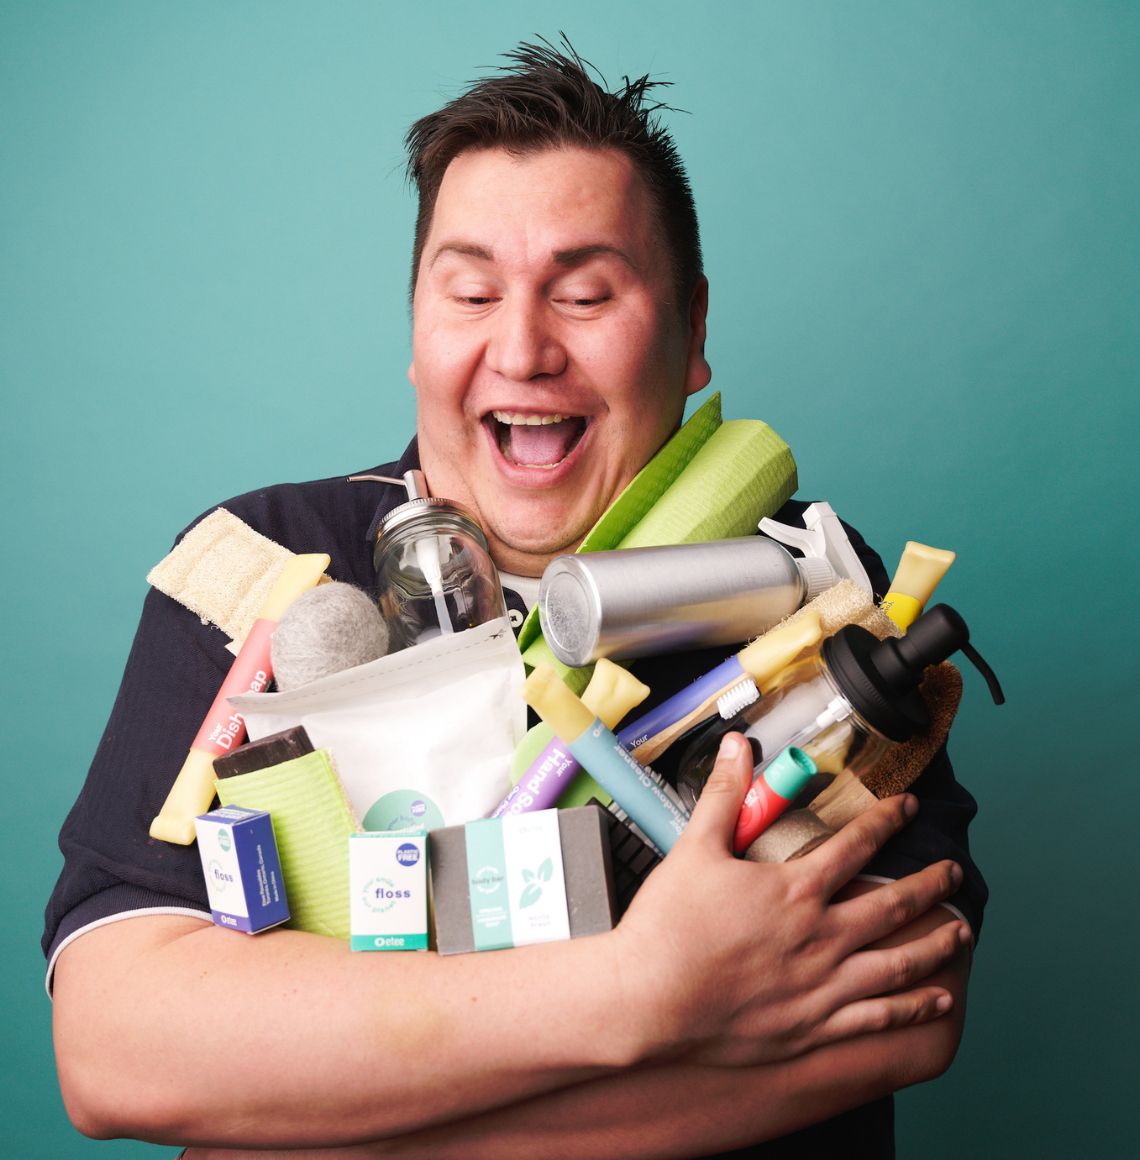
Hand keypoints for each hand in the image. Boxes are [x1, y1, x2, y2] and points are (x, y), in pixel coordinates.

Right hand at [614, 732, 968, 1067]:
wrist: (650, 1001)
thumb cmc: (669, 928)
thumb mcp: (694, 849)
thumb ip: (725, 795)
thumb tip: (739, 747)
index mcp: (794, 890)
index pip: (855, 845)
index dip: (886, 821)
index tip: (909, 809)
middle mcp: (820, 936)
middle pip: (892, 903)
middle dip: (930, 884)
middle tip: (954, 873)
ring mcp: (822, 985)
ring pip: (898, 962)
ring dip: (936, 944)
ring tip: (961, 933)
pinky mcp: (814, 1026)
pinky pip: (879, 1017)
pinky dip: (915, 1007)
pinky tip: (938, 999)